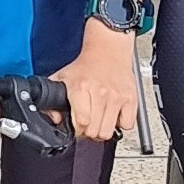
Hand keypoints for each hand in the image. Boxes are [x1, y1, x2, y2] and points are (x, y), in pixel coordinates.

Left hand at [55, 20, 139, 143]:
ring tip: (100, 121)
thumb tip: (55, 119)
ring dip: (102, 130)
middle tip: (88, 123)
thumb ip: (52, 100)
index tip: (77, 126)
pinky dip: (121, 124)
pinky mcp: (131, 99)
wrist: (108, 51)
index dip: (77, 129)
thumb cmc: (86, 66)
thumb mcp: (62, 79)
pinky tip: (114, 115)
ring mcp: (117, 97)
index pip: (81, 123)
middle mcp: (100, 93)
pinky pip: (127, 125)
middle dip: (89, 132)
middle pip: (94, 131)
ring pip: (108, 132)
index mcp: (81, 88)